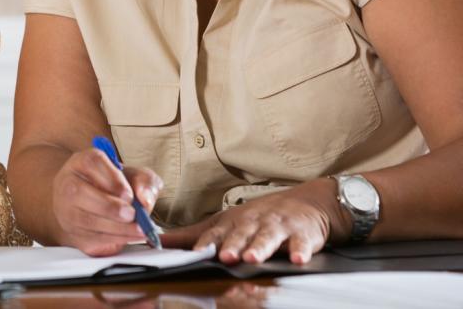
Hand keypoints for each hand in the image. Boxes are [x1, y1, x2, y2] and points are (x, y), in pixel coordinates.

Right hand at [50, 148, 162, 255]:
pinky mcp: (72, 233)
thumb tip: (145, 199)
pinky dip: (113, 240)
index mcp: (82, 162)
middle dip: (111, 207)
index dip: (113, 181)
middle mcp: (68, 183)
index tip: (129, 194)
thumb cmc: (115, 187)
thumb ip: (145, 181)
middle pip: (79, 192)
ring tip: (138, 229)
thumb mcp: (135, 176)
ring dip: (116, 228)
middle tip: (132, 214)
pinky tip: (129, 236)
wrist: (96, 205)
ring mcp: (66, 209)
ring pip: (85, 219)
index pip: (91, 163)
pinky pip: (90, 238)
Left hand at [160, 179, 346, 264]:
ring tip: (252, 257)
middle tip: (223, 256)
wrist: (305, 202)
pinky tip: (297, 258)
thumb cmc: (257, 217)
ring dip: (260, 247)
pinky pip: (301, 243)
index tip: (194, 253)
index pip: (215, 233)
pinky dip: (300, 250)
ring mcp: (277, 228)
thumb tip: (158, 243)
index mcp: (232, 223)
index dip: (205, 243)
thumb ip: (191, 235)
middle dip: (231, 245)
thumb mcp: (223, 223)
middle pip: (241, 234)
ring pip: (268, 237)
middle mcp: (253, 223)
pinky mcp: (301, 235)